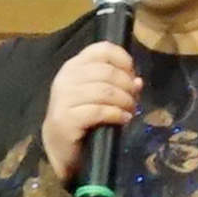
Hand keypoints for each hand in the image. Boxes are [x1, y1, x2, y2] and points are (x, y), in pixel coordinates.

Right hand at [33, 42, 148, 187]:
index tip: (133, 75)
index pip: (102, 49)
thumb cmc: (82, 117)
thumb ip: (116, 84)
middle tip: (134, 99)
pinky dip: (117, 114)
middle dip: (127, 85)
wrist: (59, 147)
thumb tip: (138, 81)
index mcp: (74, 66)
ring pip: (105, 91)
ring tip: (130, 110)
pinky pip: (99, 111)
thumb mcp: (98, 95)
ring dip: (124, 101)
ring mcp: (63, 98)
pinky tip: (124, 119)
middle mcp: (66, 78)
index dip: (123, 60)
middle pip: (107, 71)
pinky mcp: (66, 118)